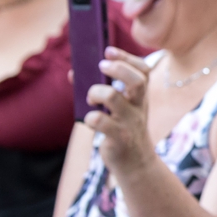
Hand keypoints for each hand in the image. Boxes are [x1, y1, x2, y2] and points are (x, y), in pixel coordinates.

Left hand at [85, 47, 153, 175]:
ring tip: (90, 99)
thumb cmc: (123, 130)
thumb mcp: (121, 110)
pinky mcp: (119, 138)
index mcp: (140, 97)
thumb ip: (101, 90)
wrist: (136, 164)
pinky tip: (90, 120)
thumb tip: (72, 74)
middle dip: (116, 69)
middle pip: (136, 80)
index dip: (127, 57)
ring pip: (113, 96)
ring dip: (95, 92)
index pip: (143, 70)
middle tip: (100, 68)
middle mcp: (137, 107)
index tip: (108, 52)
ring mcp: (129, 122)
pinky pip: (100, 121)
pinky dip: (90, 117)